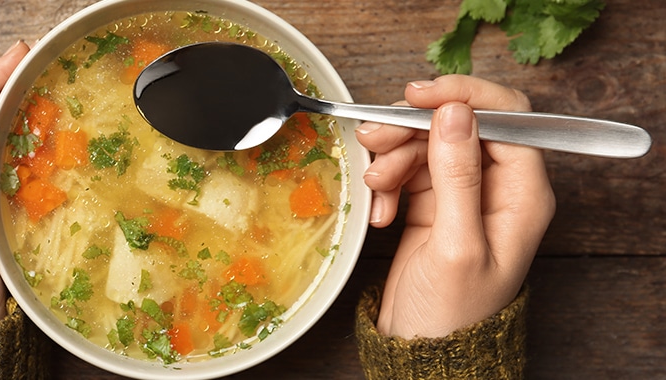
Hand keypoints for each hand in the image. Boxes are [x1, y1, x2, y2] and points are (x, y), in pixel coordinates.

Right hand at [355, 75, 554, 337]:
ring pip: (428, 144)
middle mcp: (498, 186)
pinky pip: (408, 170)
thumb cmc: (451, 312)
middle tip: (374, 138)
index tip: (417, 97)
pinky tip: (381, 212)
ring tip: (375, 186)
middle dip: (413, 129)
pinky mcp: (435, 203)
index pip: (506, 117)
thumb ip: (457, 175)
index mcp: (524, 193)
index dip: (461, 98)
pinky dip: (388, 183)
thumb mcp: (456, 244)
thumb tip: (455, 113)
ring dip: (394, 157)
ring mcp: (464, 193)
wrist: (423, 350)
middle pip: (459, 125)